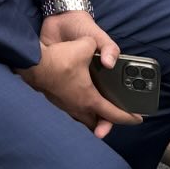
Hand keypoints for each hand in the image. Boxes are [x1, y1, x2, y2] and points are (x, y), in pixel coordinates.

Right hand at [22, 18, 139, 137]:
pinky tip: (78, 98)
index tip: (138, 119)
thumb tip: (97, 45)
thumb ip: (97, 45)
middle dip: (105, 124)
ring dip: (90, 117)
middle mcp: (77, 107)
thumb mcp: (85, 46)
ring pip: (81, 118)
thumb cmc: (58, 60)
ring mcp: (64, 105)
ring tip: (97, 112)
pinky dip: (78, 108)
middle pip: (96, 123)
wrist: (31, 63)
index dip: (128, 117)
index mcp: (89, 99)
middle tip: (113, 119)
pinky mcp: (54, 100)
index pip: (114, 115)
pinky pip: (70, 110)